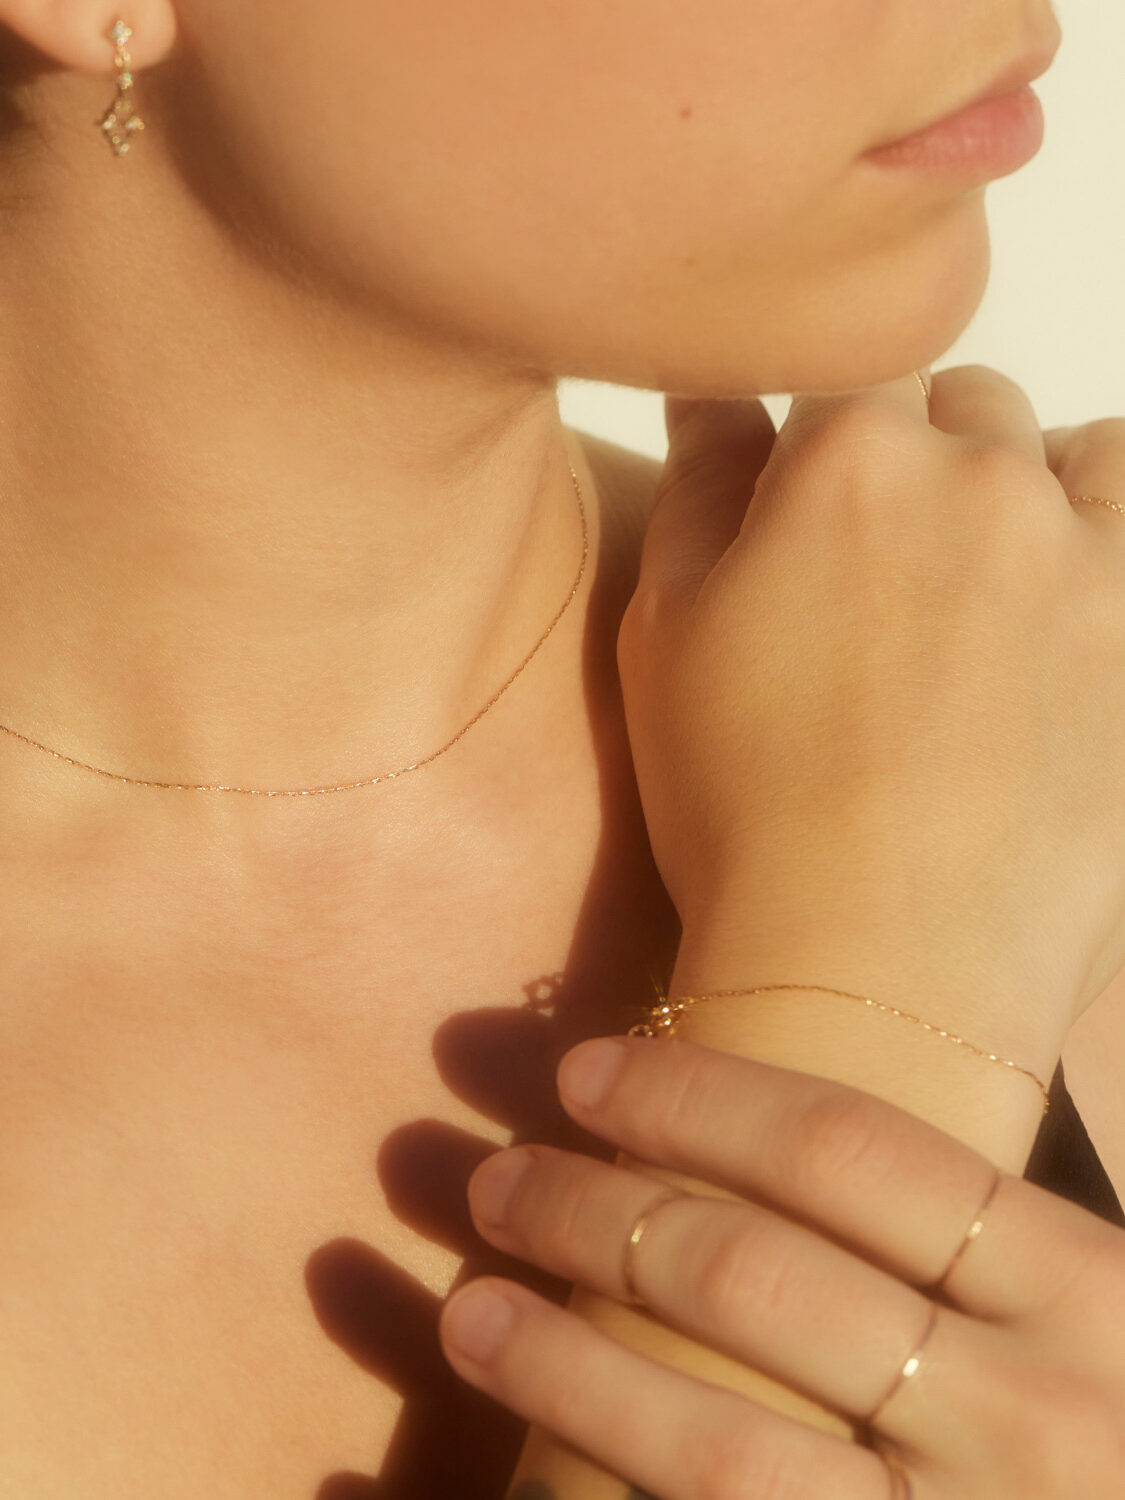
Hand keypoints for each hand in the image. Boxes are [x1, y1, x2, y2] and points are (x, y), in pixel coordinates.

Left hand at [439, 1034, 1124, 1498]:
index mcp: (1089, 1291)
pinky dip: (600, 1496)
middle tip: (499, 1181)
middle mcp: (1032, 1416)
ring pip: (713, 1441)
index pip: (847, 1149)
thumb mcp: (1100, 1320)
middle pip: (751, 1276)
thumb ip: (984, 1248)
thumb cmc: (1120, 1426)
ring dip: (564, 1368)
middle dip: (595, 1215)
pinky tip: (528, 1477)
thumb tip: (776, 1140)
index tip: (583, 1071)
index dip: (693, 1097)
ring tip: (472, 1315)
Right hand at [616, 370, 1124, 1049]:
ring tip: (988, 586)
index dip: (821, 454)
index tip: (810, 522)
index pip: (845, 386)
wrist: (872, 961)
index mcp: (847, 461)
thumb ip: (699, 487)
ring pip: (1067, 455)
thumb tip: (719, 392)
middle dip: (921, 465)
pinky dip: (1106, 534)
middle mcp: (980, 476)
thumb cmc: (742, 805)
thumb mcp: (665, 636)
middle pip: (958, 410)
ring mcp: (1085, 552)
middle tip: (886, 581)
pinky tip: (1069, 598)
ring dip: (1026, 487)